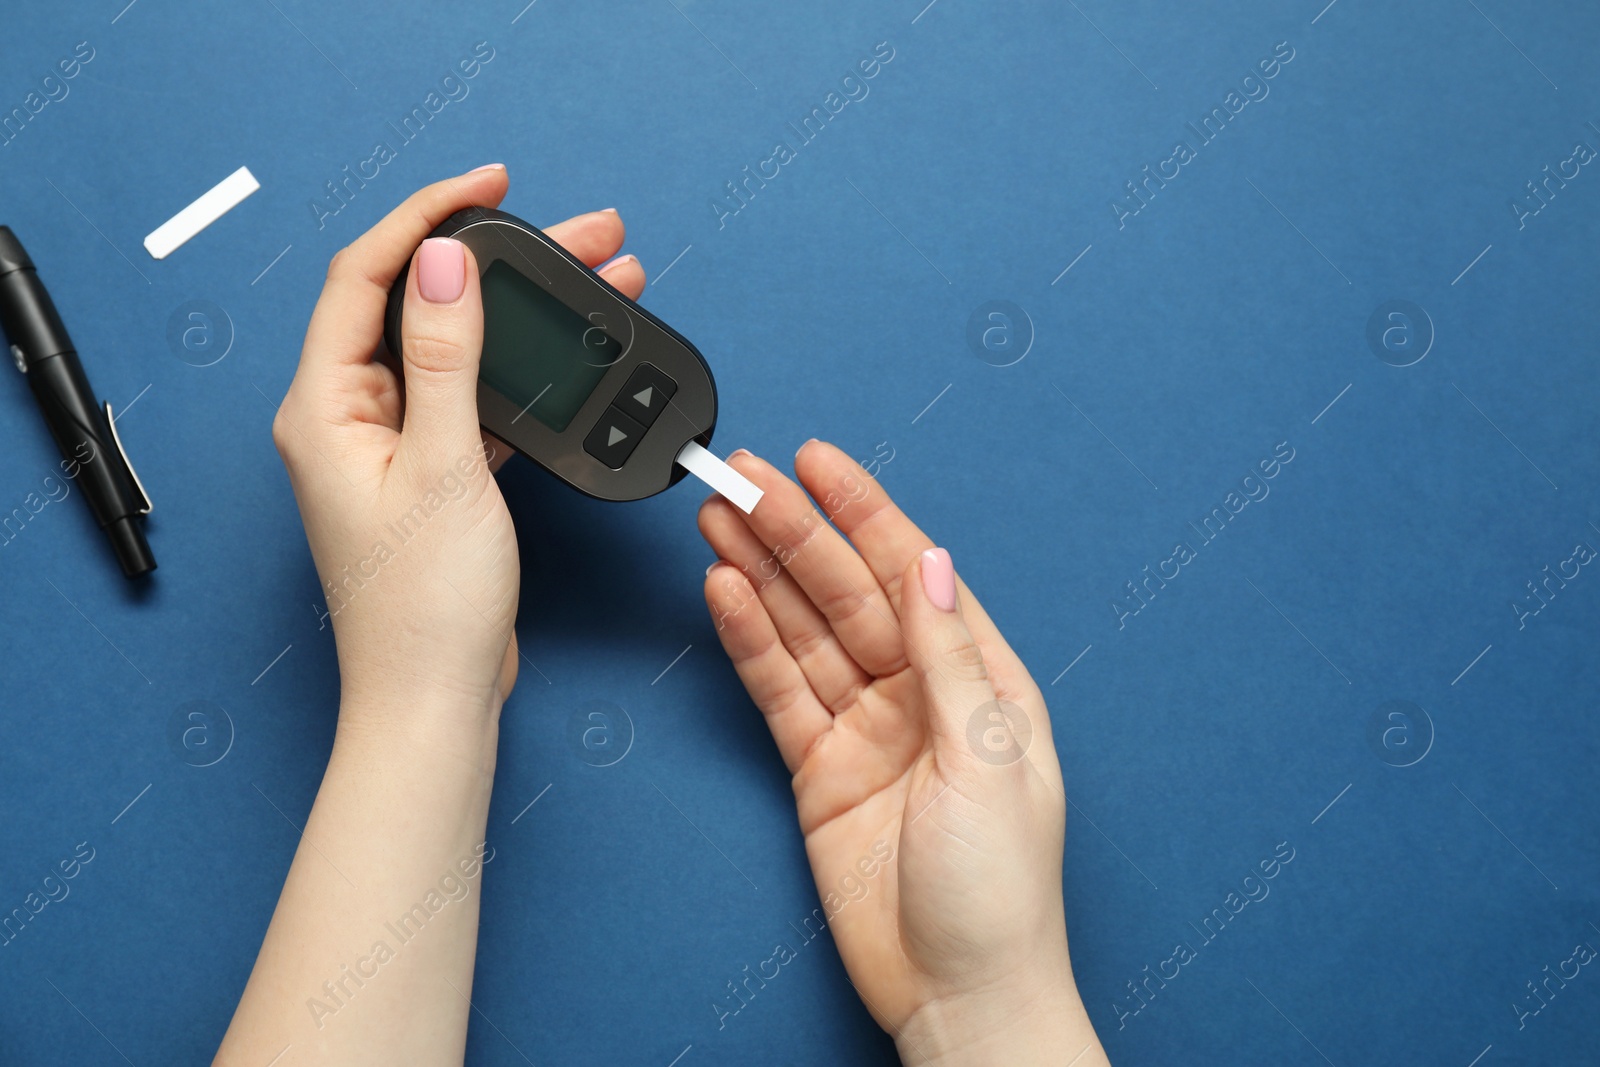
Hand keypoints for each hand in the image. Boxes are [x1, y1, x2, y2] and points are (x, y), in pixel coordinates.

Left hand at [272, 167, 646, 719]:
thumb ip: (444, 357)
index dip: (427, 215)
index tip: (492, 186)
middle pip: (418, 303)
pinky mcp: (428, 475)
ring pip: (454, 349)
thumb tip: (442, 260)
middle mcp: (348, 417)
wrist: (437, 699)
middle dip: (496, 259)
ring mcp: (388, 447)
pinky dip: (519, 371)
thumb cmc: (425, 607)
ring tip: (595, 279)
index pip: (365, 275)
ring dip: (520, 313)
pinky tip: (564, 360)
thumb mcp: (444, 466)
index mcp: (326, 406)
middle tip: (576, 232)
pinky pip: (471, 398)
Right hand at [698, 442, 1107, 1064]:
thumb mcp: (988, 760)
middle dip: (795, 531)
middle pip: (847, 591)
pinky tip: (725, 594)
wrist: (958, 993)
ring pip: (805, 631)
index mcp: (979, 679)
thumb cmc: (1002, 893)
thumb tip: (931, 565)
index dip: (864, 511)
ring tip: (717, 517)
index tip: (817, 462)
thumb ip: (950, 658)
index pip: (914, 571)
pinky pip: (780, 691)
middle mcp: (920, 693)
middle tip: (740, 478)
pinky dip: (750, 642)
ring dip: (763, 572)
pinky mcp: (820, 769)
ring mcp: (866, 728)